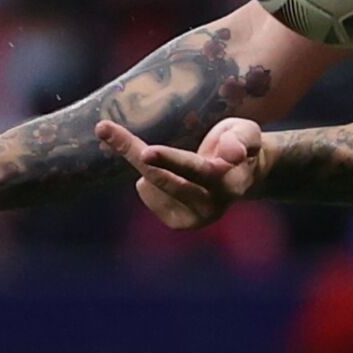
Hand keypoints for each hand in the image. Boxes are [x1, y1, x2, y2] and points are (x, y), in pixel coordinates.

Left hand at [96, 117, 266, 230]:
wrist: (243, 173)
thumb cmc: (241, 145)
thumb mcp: (247, 133)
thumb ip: (241, 140)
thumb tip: (232, 155)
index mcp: (229, 182)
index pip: (195, 170)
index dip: (169, 161)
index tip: (145, 152)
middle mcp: (210, 206)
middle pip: (163, 179)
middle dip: (135, 154)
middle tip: (104, 128)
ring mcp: (193, 219)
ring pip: (150, 184)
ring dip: (144, 159)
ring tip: (156, 150)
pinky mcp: (177, 224)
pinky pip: (147, 193)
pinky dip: (150, 179)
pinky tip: (169, 172)